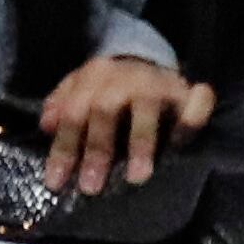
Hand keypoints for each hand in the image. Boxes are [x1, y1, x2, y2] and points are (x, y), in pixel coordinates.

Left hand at [36, 56, 214, 191]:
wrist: (147, 56)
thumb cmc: (109, 86)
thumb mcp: (81, 89)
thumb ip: (61, 106)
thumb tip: (46, 126)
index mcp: (94, 76)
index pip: (73, 113)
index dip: (64, 148)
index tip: (56, 183)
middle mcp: (124, 77)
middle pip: (105, 110)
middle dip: (97, 150)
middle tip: (91, 187)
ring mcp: (158, 82)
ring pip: (146, 109)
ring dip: (140, 143)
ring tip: (137, 177)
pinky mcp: (188, 89)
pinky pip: (197, 101)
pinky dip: (191, 119)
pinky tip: (180, 144)